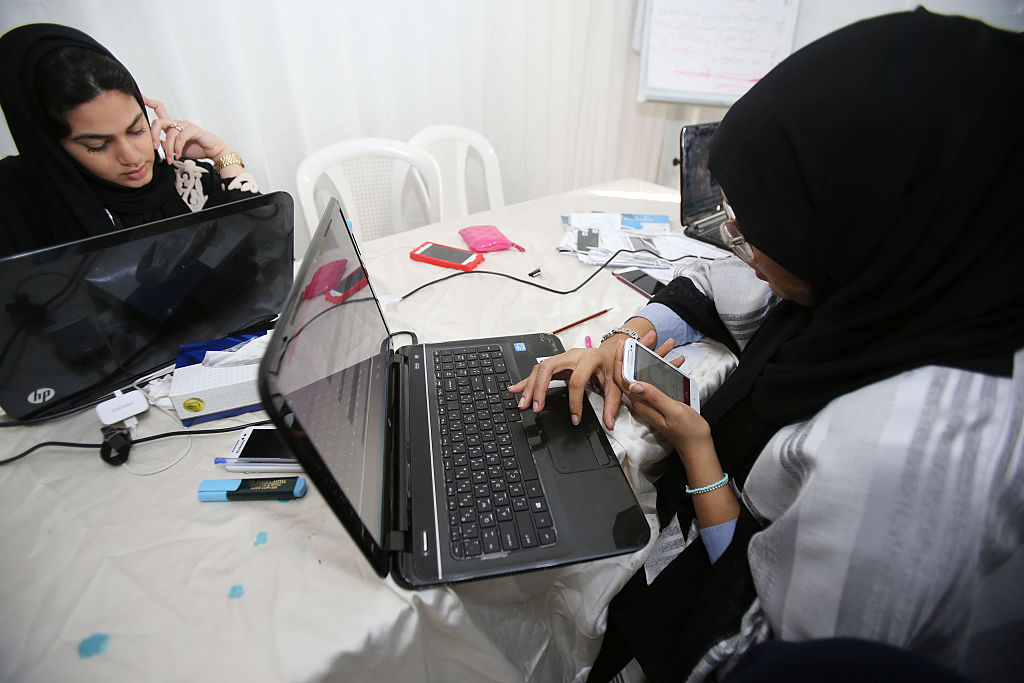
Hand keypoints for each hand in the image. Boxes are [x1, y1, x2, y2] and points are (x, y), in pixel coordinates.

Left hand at [144, 96, 231, 163]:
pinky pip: (180, 137)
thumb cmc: (197, 148)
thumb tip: (154, 144)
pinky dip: (177, 148)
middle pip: (159, 121)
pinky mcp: (193, 130)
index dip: (149, 102)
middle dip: (153, 134)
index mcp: (172, 125)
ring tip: (170, 158)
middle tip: (154, 148)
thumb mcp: (175, 148)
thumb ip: (165, 145)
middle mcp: (177, 122)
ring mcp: (185, 125)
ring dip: (168, 148)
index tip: (141, 97)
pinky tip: (178, 155)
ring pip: (169, 133)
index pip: (159, 109)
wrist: (213, 151)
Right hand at [506, 341, 619, 428]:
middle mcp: (572, 355)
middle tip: (535, 407)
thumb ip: (612, 404)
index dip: (574, 402)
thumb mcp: (616, 383)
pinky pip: (538, 370)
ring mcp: (562, 358)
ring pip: (540, 369)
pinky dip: (526, 381)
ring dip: (530, 386)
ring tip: (523, 403)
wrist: (610, 352)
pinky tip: (516, 388)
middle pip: (548, 369)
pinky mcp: (557, 363)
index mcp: (588, 359)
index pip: (576, 381)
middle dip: (539, 389)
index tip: (574, 418)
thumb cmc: (612, 365)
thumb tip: (609, 423)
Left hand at [612, 337, 711, 455]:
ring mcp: (651, 400)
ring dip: (656, 358)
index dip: (621, 360)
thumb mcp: (672, 410)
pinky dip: (667, 368)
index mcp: (642, 403)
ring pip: (647, 374)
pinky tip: (677, 361)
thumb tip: (634, 383)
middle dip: (639, 353)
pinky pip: (659, 380)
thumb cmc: (687, 431)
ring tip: (667, 343)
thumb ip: (654, 396)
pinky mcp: (660, 400)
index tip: (624, 344)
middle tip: (647, 337)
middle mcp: (643, 401)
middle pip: (633, 373)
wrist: (697, 445)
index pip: (624, 379)